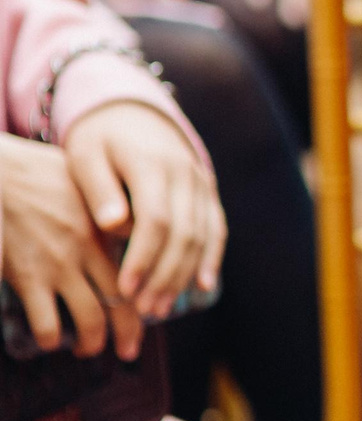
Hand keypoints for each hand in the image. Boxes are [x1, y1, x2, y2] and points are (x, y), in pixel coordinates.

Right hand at [0, 131, 136, 358]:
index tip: (152, 309)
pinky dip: (51, 337)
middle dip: (129, 332)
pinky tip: (50, 340)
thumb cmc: (40, 174)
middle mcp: (89, 250)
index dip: (151, 293)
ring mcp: (58, 265)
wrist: (0, 174)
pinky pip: (46, 321)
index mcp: (107, 228)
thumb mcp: (87, 183)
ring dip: (91, 342)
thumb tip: (134, 225)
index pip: (143, 268)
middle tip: (128, 351)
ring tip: (88, 349)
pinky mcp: (27, 277)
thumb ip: (112, 207)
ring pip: (89, 319)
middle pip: (123, 301)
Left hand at [62, 99, 219, 322]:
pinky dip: (211, 258)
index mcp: (152, 165)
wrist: (133, 110)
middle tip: (143, 309)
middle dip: (164, 276)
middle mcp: (185, 174)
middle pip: (183, 233)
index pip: (155, 219)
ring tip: (159, 307)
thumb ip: (100, 190)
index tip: (125, 289)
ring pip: (202, 235)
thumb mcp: (86, 155)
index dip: (143, 257)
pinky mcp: (208, 190)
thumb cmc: (100, 139)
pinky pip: (216, 227)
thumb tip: (113, 225)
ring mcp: (202, 182)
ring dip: (183, 275)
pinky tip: (202, 286)